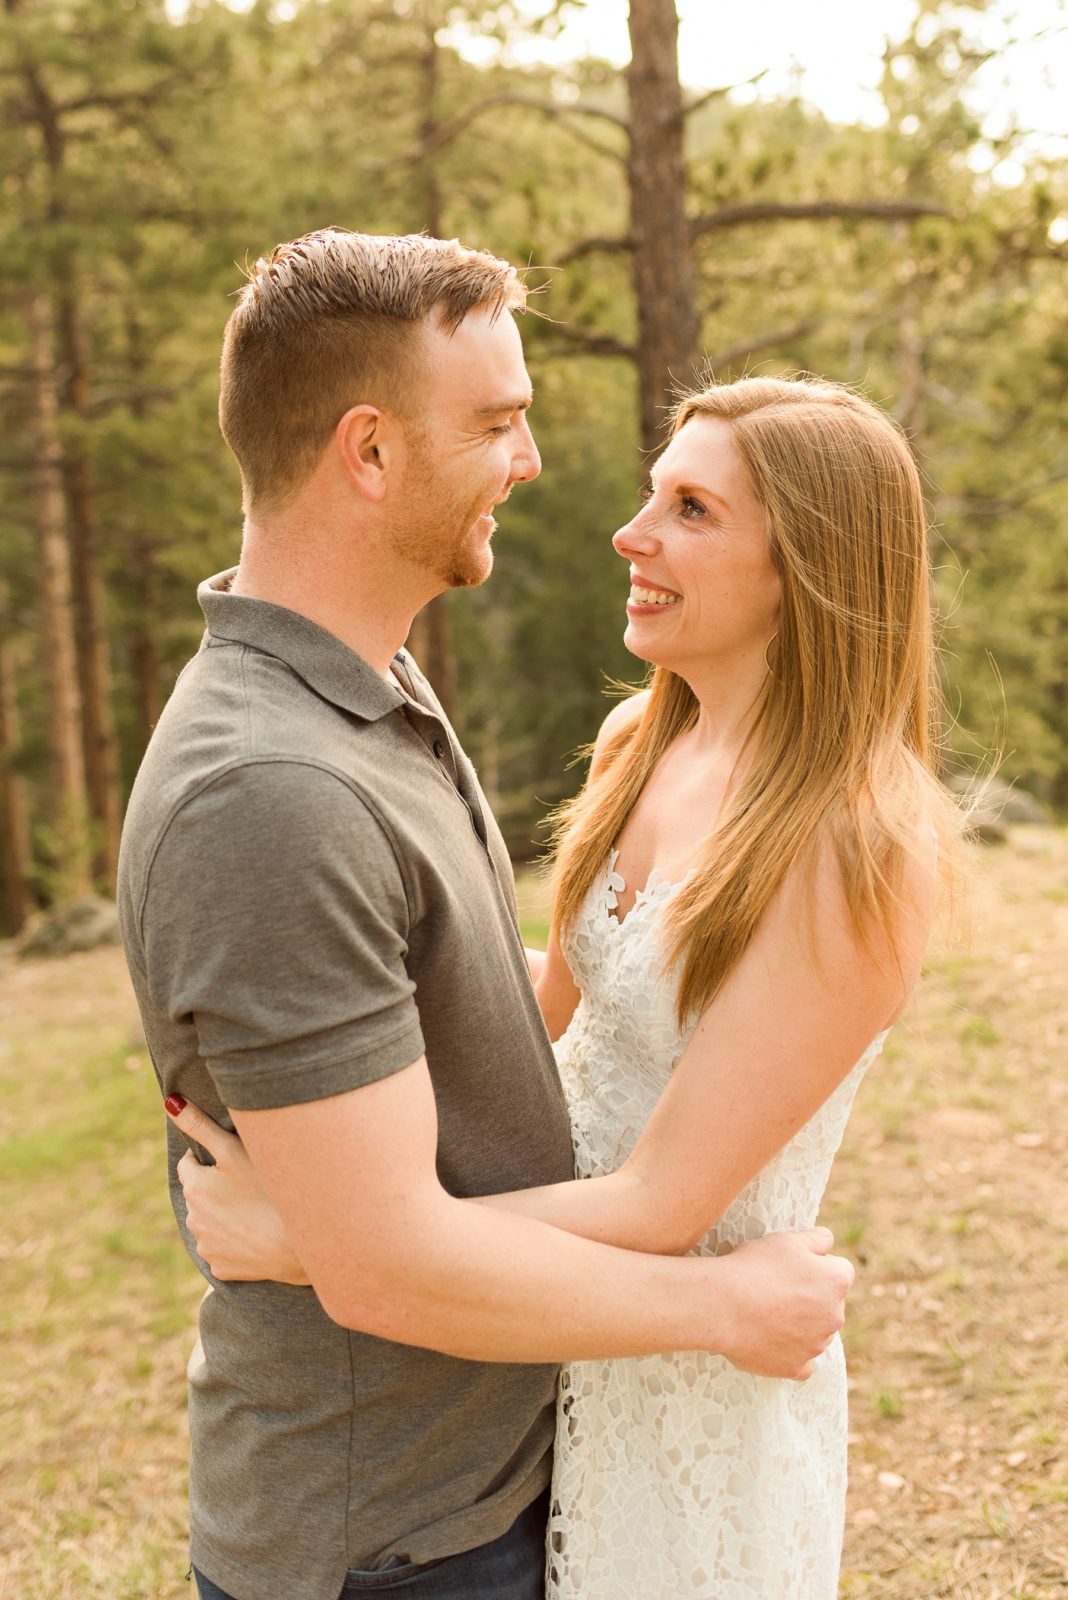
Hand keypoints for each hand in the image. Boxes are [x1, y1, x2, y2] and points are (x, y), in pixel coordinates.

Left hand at [166, 1096, 309, 1284]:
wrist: (298, 1244)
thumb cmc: (268, 1190)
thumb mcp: (234, 1150)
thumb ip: (200, 1126)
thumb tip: (170, 1102)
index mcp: (194, 1188)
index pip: (190, 1163)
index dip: (211, 1158)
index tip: (233, 1160)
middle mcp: (193, 1219)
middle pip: (200, 1193)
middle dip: (217, 1186)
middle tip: (250, 1183)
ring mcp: (207, 1247)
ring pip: (210, 1221)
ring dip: (224, 1213)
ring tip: (256, 1208)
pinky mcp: (221, 1268)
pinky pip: (223, 1248)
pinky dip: (235, 1239)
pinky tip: (257, 1232)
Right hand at [710, 1228, 853, 1380]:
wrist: (723, 1305)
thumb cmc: (755, 1267)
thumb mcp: (786, 1240)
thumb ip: (816, 1239)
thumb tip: (828, 1242)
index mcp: (836, 1281)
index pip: (840, 1270)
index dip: (816, 1265)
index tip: (792, 1266)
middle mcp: (835, 1316)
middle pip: (829, 1303)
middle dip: (810, 1297)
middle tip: (776, 1288)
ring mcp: (816, 1345)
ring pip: (815, 1332)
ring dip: (800, 1324)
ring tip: (765, 1312)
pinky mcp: (796, 1367)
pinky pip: (802, 1362)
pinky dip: (790, 1354)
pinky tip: (771, 1341)